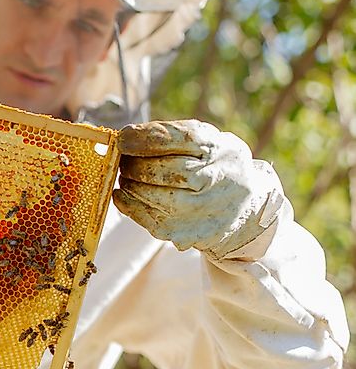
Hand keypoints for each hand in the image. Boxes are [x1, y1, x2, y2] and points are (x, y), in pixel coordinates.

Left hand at [112, 119, 283, 259]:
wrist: (245, 208)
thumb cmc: (215, 166)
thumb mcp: (206, 141)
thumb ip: (170, 134)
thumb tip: (126, 136)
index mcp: (218, 149)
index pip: (177, 139)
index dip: (143, 137)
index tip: (123, 138)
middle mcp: (214, 179)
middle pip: (161, 170)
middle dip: (134, 164)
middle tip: (124, 161)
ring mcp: (202, 210)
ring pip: (152, 197)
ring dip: (131, 185)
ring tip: (127, 177)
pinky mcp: (187, 233)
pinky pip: (148, 219)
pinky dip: (130, 206)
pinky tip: (124, 195)